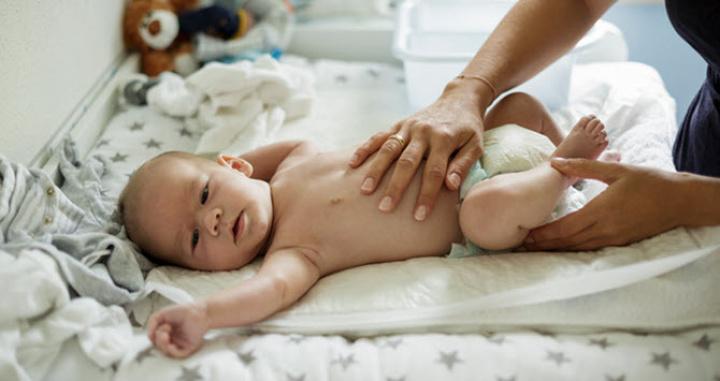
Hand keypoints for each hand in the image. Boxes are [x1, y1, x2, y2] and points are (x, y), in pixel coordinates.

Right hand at [147, 301, 209, 358]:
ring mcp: (180, 344)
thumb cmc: (182, 311)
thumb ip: (152, 322)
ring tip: (165, 334)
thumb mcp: (162, 314)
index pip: (156, 341)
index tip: (156, 329)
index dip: (153, 338)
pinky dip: (172, 352)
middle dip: (158, 341)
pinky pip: (179, 355)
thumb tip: (149, 335)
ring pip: (168, 353)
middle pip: (161, 348)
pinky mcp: (189, 347)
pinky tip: (170, 345)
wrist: (198, 310)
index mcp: (167, 334)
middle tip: (164, 330)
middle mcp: (173, 340)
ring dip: (163, 346)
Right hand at [349, 80, 486, 220]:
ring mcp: (409, 127)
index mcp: (444, 139)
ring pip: (389, 149)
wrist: (459, 99)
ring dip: (376, 170)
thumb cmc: (469, 128)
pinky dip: (365, 149)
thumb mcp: (476, 145)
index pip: (434, 172)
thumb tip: (450, 185)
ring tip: (365, 190)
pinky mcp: (399, 124)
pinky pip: (379, 136)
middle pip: (407, 163)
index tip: (419, 215)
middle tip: (385, 208)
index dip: (426, 195)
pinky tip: (353, 163)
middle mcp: (423, 132)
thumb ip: (463, 164)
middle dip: (396, 187)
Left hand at [524, 158, 685, 250]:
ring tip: (535, 250)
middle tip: (521, 246)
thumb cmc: (648, 181)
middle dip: (544, 245)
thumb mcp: (616, 170)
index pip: (565, 227)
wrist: (680, 200)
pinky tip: (562, 249)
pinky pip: (591, 249)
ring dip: (556, 250)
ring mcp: (613, 239)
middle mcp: (605, 229)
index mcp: (601, 211)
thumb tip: (555, 162)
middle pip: (567, 242)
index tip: (525, 234)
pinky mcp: (620, 242)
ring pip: (578, 248)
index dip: (543, 233)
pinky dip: (573, 250)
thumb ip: (583, 167)